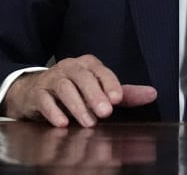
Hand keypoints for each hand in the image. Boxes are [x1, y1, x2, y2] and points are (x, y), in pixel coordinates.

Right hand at [4, 54, 156, 126]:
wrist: (35, 91)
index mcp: (88, 65)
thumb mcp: (99, 90)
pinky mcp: (37, 93)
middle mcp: (70, 68)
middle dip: (94, 95)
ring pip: (64, 87)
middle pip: (83, 77)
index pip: (101, 71)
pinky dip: (53, 111)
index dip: (110, 84)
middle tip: (105, 113)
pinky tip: (62, 122)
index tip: (117, 99)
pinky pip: (44, 99)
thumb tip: (152, 94)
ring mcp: (52, 79)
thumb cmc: (74, 90)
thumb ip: (125, 94)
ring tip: (87, 122)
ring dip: (77, 106)